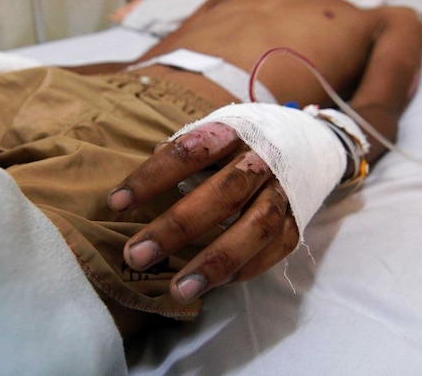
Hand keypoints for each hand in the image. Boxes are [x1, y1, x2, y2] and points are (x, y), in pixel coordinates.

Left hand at [108, 122, 298, 302]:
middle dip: (178, 227)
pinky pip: (274, 248)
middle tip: (136, 255)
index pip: (190, 150)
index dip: (152, 176)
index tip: (116, 203)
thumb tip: (136, 186)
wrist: (306, 141)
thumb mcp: (211, 133)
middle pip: (224, 192)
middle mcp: (263, 159)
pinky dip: (245, 268)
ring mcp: (284, 190)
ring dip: (216, 261)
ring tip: (178, 290)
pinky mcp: (298, 218)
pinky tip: (214, 285)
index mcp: (234, 131)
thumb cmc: (239, 143)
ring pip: (256, 226)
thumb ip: (178, 156)